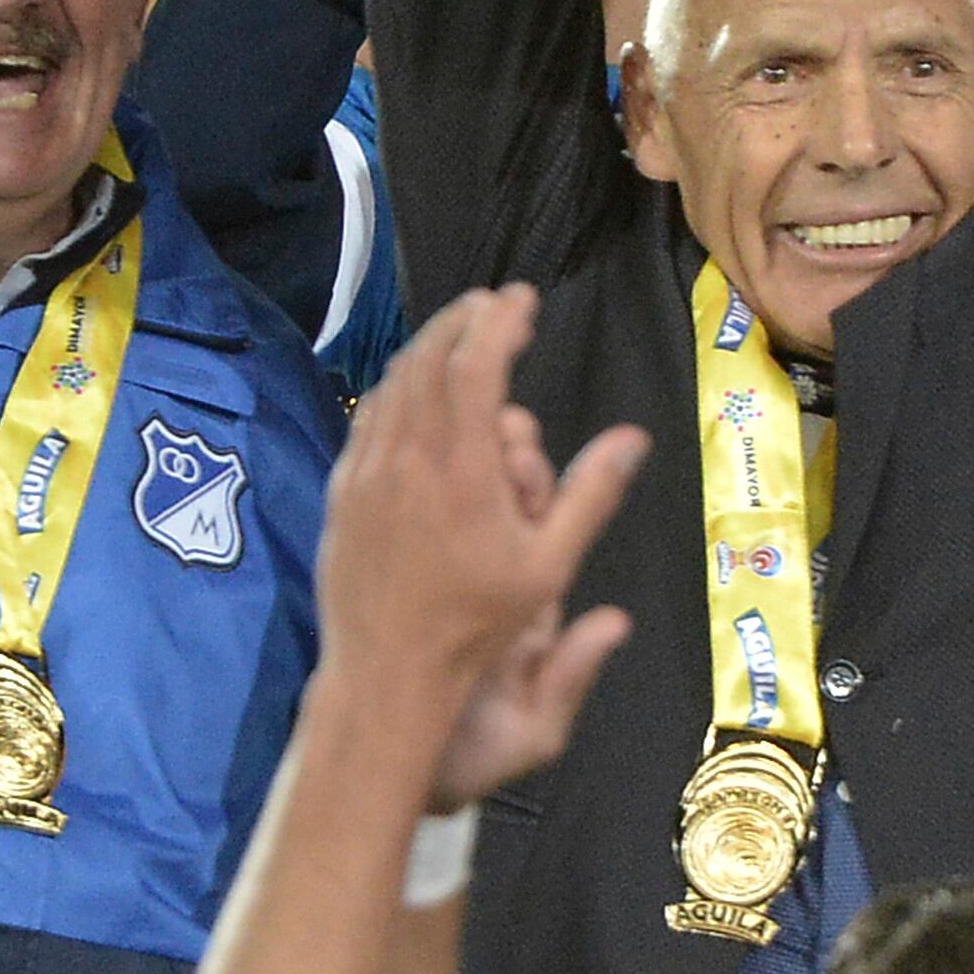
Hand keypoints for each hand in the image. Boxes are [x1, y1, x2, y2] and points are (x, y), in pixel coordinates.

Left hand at [316, 285, 644, 809]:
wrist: (384, 677)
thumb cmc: (475, 627)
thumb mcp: (547, 569)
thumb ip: (589, 496)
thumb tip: (633, 438)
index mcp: (462, 470)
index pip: (477, 365)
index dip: (500, 320)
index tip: (523, 297)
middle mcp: (408, 459)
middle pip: (428, 360)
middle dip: (461, 321)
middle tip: (492, 305)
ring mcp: (366, 475)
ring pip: (392, 386)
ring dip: (426, 348)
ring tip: (456, 335)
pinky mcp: (340, 494)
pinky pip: (367, 420)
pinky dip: (394, 388)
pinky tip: (410, 392)